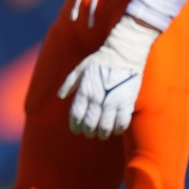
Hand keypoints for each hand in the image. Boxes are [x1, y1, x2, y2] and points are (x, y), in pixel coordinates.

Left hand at [59, 15, 158, 138]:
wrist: (123, 54)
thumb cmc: (100, 61)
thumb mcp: (80, 69)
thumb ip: (69, 83)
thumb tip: (61, 96)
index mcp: (85, 90)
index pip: (77, 114)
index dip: (75, 125)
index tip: (76, 130)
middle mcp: (97, 98)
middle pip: (90, 123)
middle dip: (88, 131)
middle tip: (88, 133)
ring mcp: (113, 101)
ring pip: (105, 126)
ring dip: (102, 133)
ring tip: (101, 134)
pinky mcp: (127, 102)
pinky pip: (122, 122)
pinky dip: (118, 129)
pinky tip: (115, 130)